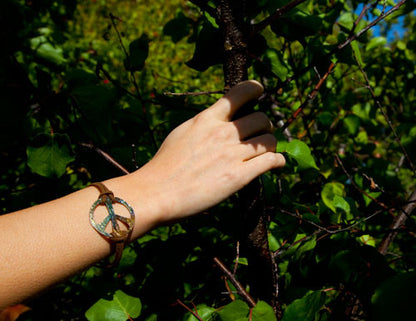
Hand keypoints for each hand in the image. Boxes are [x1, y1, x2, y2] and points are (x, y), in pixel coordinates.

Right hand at [134, 80, 285, 223]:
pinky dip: (278, 162)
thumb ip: (203, 125)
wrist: (156, 193)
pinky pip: (271, 161)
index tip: (259, 92)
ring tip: (265, 153)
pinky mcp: (238, 176)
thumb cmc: (164, 166)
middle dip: (264, 126)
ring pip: (269, 140)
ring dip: (270, 146)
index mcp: (206, 119)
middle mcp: (222, 132)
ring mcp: (231, 154)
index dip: (255, 89)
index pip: (240, 93)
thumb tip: (217, 121)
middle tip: (259, 135)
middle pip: (261, 118)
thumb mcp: (182, 134)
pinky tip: (276, 164)